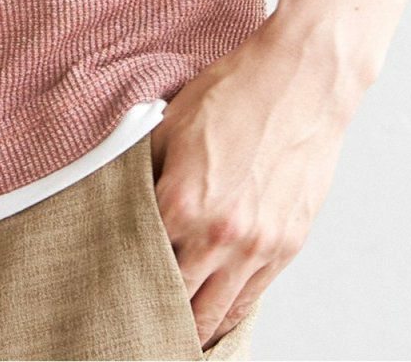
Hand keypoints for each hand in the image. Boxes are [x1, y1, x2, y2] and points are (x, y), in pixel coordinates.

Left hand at [148, 17, 357, 349]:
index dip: (123, 279)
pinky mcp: (287, 246)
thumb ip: (144, 172)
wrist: (299, 80)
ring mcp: (258, 245)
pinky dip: (229, 312)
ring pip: (216, 315)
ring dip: (192, 326)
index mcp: (181, 202)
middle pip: (177, 303)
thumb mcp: (169, 123)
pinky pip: (251, 299)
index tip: (111, 289)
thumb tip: (121, 202)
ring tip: (171, 331)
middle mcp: (219, 234)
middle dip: (154, 314)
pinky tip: (213, 314)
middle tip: (135, 321)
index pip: (139, 264)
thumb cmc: (234, 93)